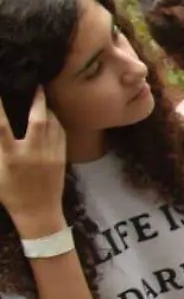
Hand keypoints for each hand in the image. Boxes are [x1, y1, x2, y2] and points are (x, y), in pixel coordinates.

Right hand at [0, 89, 69, 236]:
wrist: (38, 212)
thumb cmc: (10, 193)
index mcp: (10, 157)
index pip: (1, 127)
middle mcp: (31, 154)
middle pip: (37, 121)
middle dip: (37, 101)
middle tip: (37, 86)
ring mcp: (50, 155)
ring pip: (52, 125)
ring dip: (47, 110)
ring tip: (42, 98)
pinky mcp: (62, 158)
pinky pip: (61, 134)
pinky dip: (56, 122)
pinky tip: (51, 116)